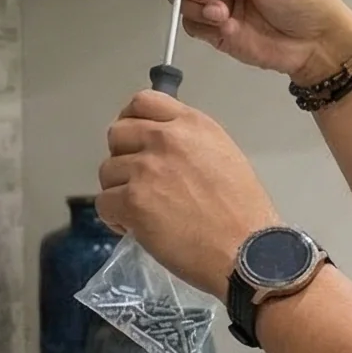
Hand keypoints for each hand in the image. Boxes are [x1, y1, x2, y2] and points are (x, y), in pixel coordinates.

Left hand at [98, 94, 277, 298]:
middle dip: (123, 158)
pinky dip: (115, 219)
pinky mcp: (132, 201)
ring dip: (119, 192)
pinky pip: (104, 203)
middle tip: (140, 183)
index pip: (142, 101)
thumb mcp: (223, 156)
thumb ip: (188, 142)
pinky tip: (135, 229)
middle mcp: (166, 138)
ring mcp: (146, 169)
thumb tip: (157, 148)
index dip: (132, 121)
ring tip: (143, 212)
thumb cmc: (243, 211)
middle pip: (117, 134)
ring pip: (107, 172)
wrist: (248, 251)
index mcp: (192, 124)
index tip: (136, 142)